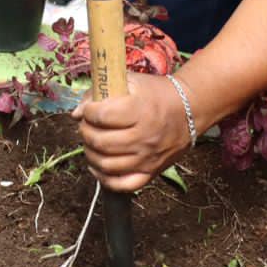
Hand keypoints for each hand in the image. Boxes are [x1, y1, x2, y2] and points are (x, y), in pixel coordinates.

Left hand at [73, 71, 192, 192]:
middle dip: (85, 132)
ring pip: (107, 165)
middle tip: (87, 126)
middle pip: (100, 142)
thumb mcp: (130, 81)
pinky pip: (123, 185)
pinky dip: (105, 179)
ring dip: (90, 154)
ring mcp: (148, 158)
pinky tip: (98, 166)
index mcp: (139, 111)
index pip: (101, 116)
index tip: (89, 109)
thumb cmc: (156, 93)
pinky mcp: (152, 172)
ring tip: (91, 143)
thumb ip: (100, 91)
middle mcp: (144, 137)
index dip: (88, 112)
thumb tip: (76, 113)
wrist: (190, 110)